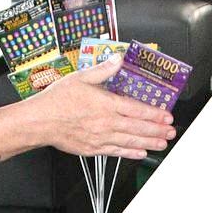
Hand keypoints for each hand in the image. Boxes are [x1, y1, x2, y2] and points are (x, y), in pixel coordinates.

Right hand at [35, 58, 176, 158]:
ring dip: (149, 142)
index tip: (166, 115)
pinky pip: (116, 152)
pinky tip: (140, 152)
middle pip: (138, 127)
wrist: (40, 121)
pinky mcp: (93, 148)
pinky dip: (130, 153)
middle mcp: (106, 122)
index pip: (137, 109)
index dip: (154, 113)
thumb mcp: (81, 77)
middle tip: (171, 132)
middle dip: (157, 130)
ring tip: (163, 144)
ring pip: (130, 141)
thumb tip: (118, 59)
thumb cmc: (57, 100)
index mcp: (106, 103)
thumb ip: (103, 70)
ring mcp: (100, 137)